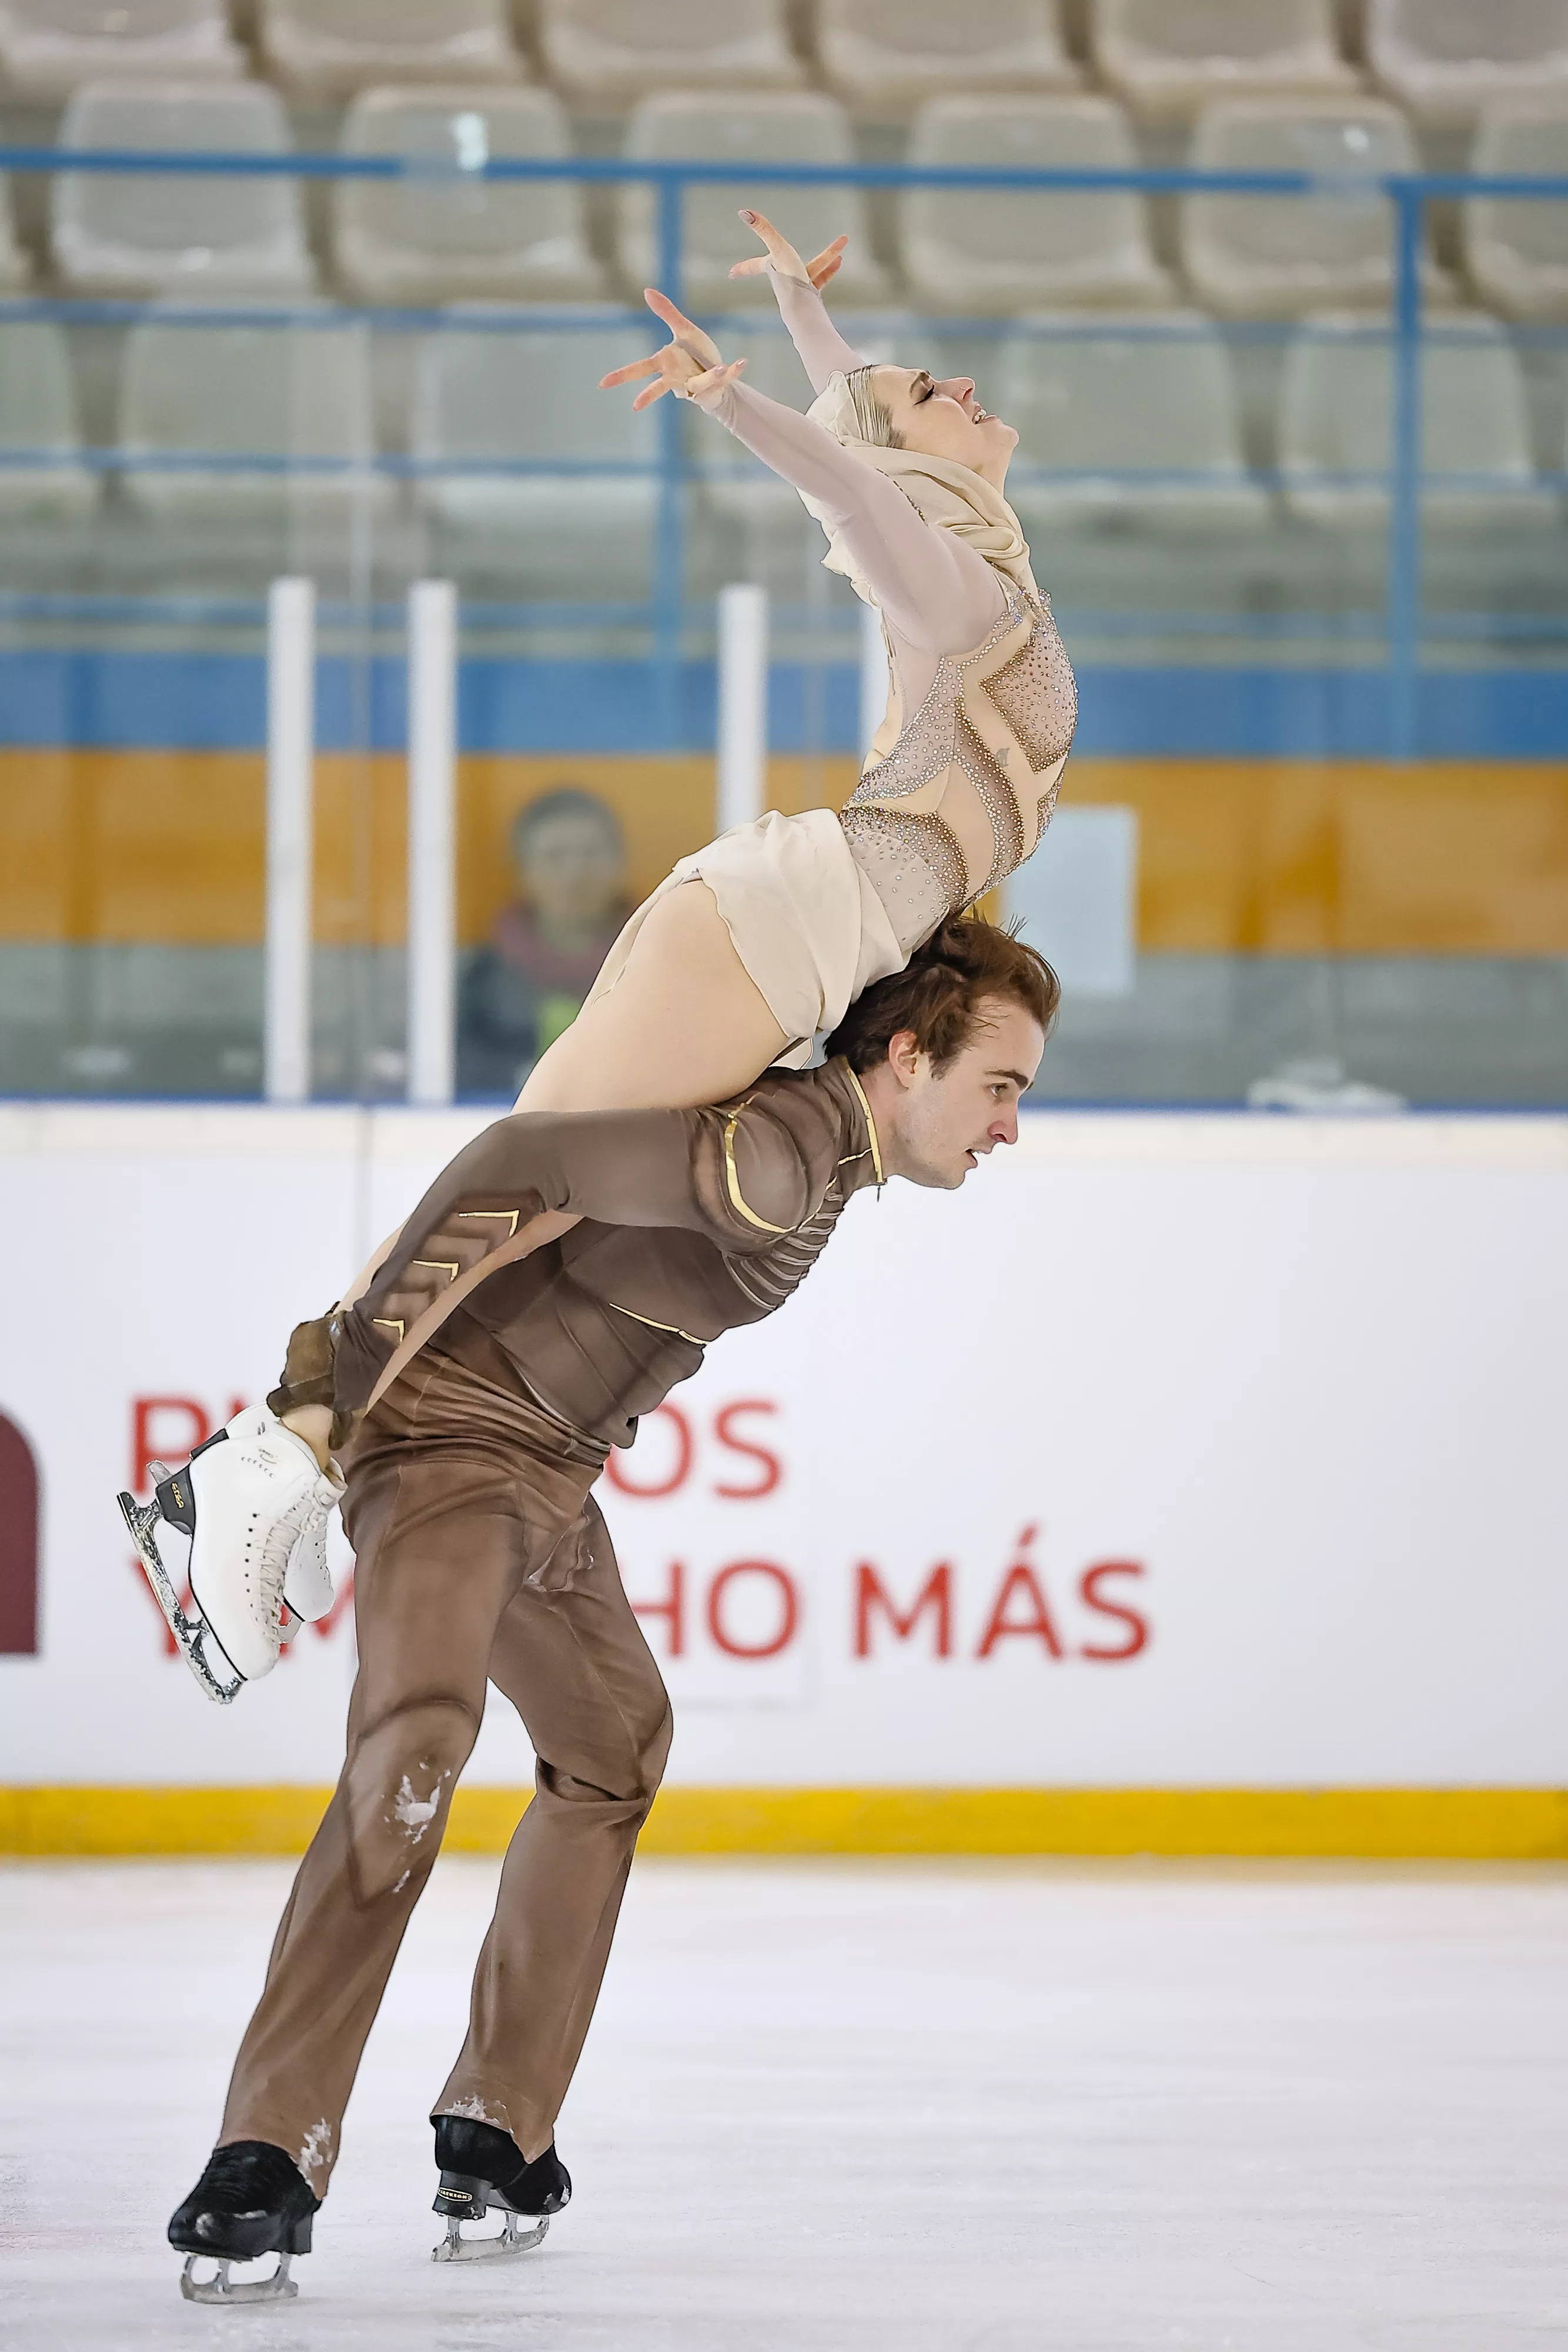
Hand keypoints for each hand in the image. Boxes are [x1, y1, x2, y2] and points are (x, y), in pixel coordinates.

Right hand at [598, 287, 746, 408]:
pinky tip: (742, 362)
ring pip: (699, 384)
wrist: (718, 372)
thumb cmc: (696, 354)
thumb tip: (646, 290)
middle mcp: (677, 379)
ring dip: (709, 377)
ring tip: (719, 368)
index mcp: (666, 364)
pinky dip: (733, 371)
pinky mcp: (714, 386)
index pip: (640, 368)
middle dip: (648, 396)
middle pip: (659, 387)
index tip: (602, 384)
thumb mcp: (683, 330)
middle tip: (634, 407)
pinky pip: (725, 378)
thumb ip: (666, 312)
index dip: (621, 376)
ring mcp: (695, 385)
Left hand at [728, 209, 847, 288]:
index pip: (754, 265)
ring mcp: (797, 287)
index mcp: (772, 268)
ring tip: (842, 245)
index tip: (730, 273)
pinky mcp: (811, 294)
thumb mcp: (777, 248)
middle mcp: (782, 278)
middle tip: (781, 260)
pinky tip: (840, 259)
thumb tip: (743, 211)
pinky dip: (830, 268)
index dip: (743, 267)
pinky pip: (821, 278)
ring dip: (827, 257)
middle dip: (783, 259)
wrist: (803, 306)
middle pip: (782, 265)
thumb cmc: (787, 278)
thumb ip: (763, 229)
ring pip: (811, 269)